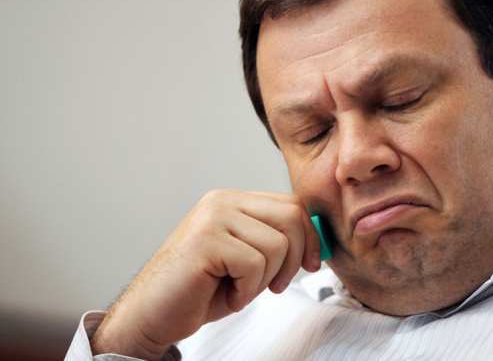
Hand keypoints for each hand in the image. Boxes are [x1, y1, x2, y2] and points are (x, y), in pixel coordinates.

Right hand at [91, 189, 320, 359]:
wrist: (152, 315)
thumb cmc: (201, 290)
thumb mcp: (248, 260)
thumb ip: (276, 241)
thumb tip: (317, 239)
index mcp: (234, 201)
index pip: (292, 204)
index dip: (310, 236)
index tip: (309, 265)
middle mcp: (222, 201)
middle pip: (292, 217)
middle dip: (294, 258)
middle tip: (276, 286)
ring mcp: (212, 217)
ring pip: (276, 244)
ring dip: (265, 280)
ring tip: (238, 289)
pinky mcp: (205, 240)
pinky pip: (254, 264)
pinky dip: (247, 291)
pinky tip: (227, 295)